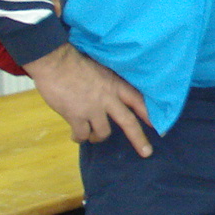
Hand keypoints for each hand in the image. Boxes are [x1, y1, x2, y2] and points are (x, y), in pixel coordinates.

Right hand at [23, 43, 153, 156]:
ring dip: (98, 138)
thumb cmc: (75, 61)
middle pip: (128, 122)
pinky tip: (76, 136)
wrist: (55, 62)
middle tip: (147, 153)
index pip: (138, 101)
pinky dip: (79, 138)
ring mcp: (92, 108)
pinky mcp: (76, 116)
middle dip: (138, 139)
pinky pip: (81, 135)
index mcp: (115, 84)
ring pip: (103, 133)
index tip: (159, 126)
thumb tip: (111, 97)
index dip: (149, 114)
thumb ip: (108, 84)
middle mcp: (108, 98)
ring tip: (92, 136)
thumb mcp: (101, 70)